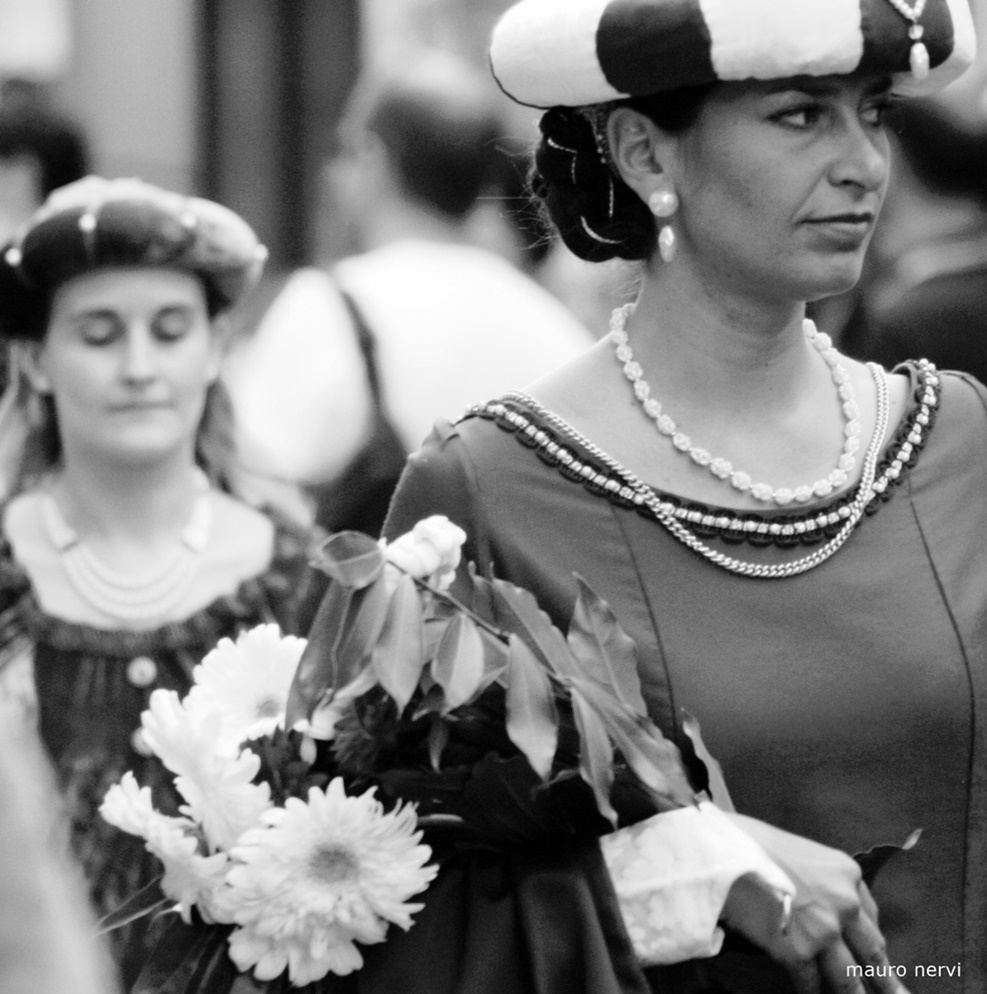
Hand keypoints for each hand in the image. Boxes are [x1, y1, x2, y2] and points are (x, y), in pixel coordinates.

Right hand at [720, 813, 909, 993]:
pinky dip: (810, 992)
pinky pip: (811, 983)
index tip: (873, 958)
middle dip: (884, 980)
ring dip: (851, 993)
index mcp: (848, 875)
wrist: (723, 852)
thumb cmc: (754, 844)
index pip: (871, 916)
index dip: (869, 941)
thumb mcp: (803, 855)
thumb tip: (826, 914)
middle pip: (873, 952)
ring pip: (848, 977)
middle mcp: (845, 904)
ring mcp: (824, 932)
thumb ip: (825, 885)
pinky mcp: (798, 953)